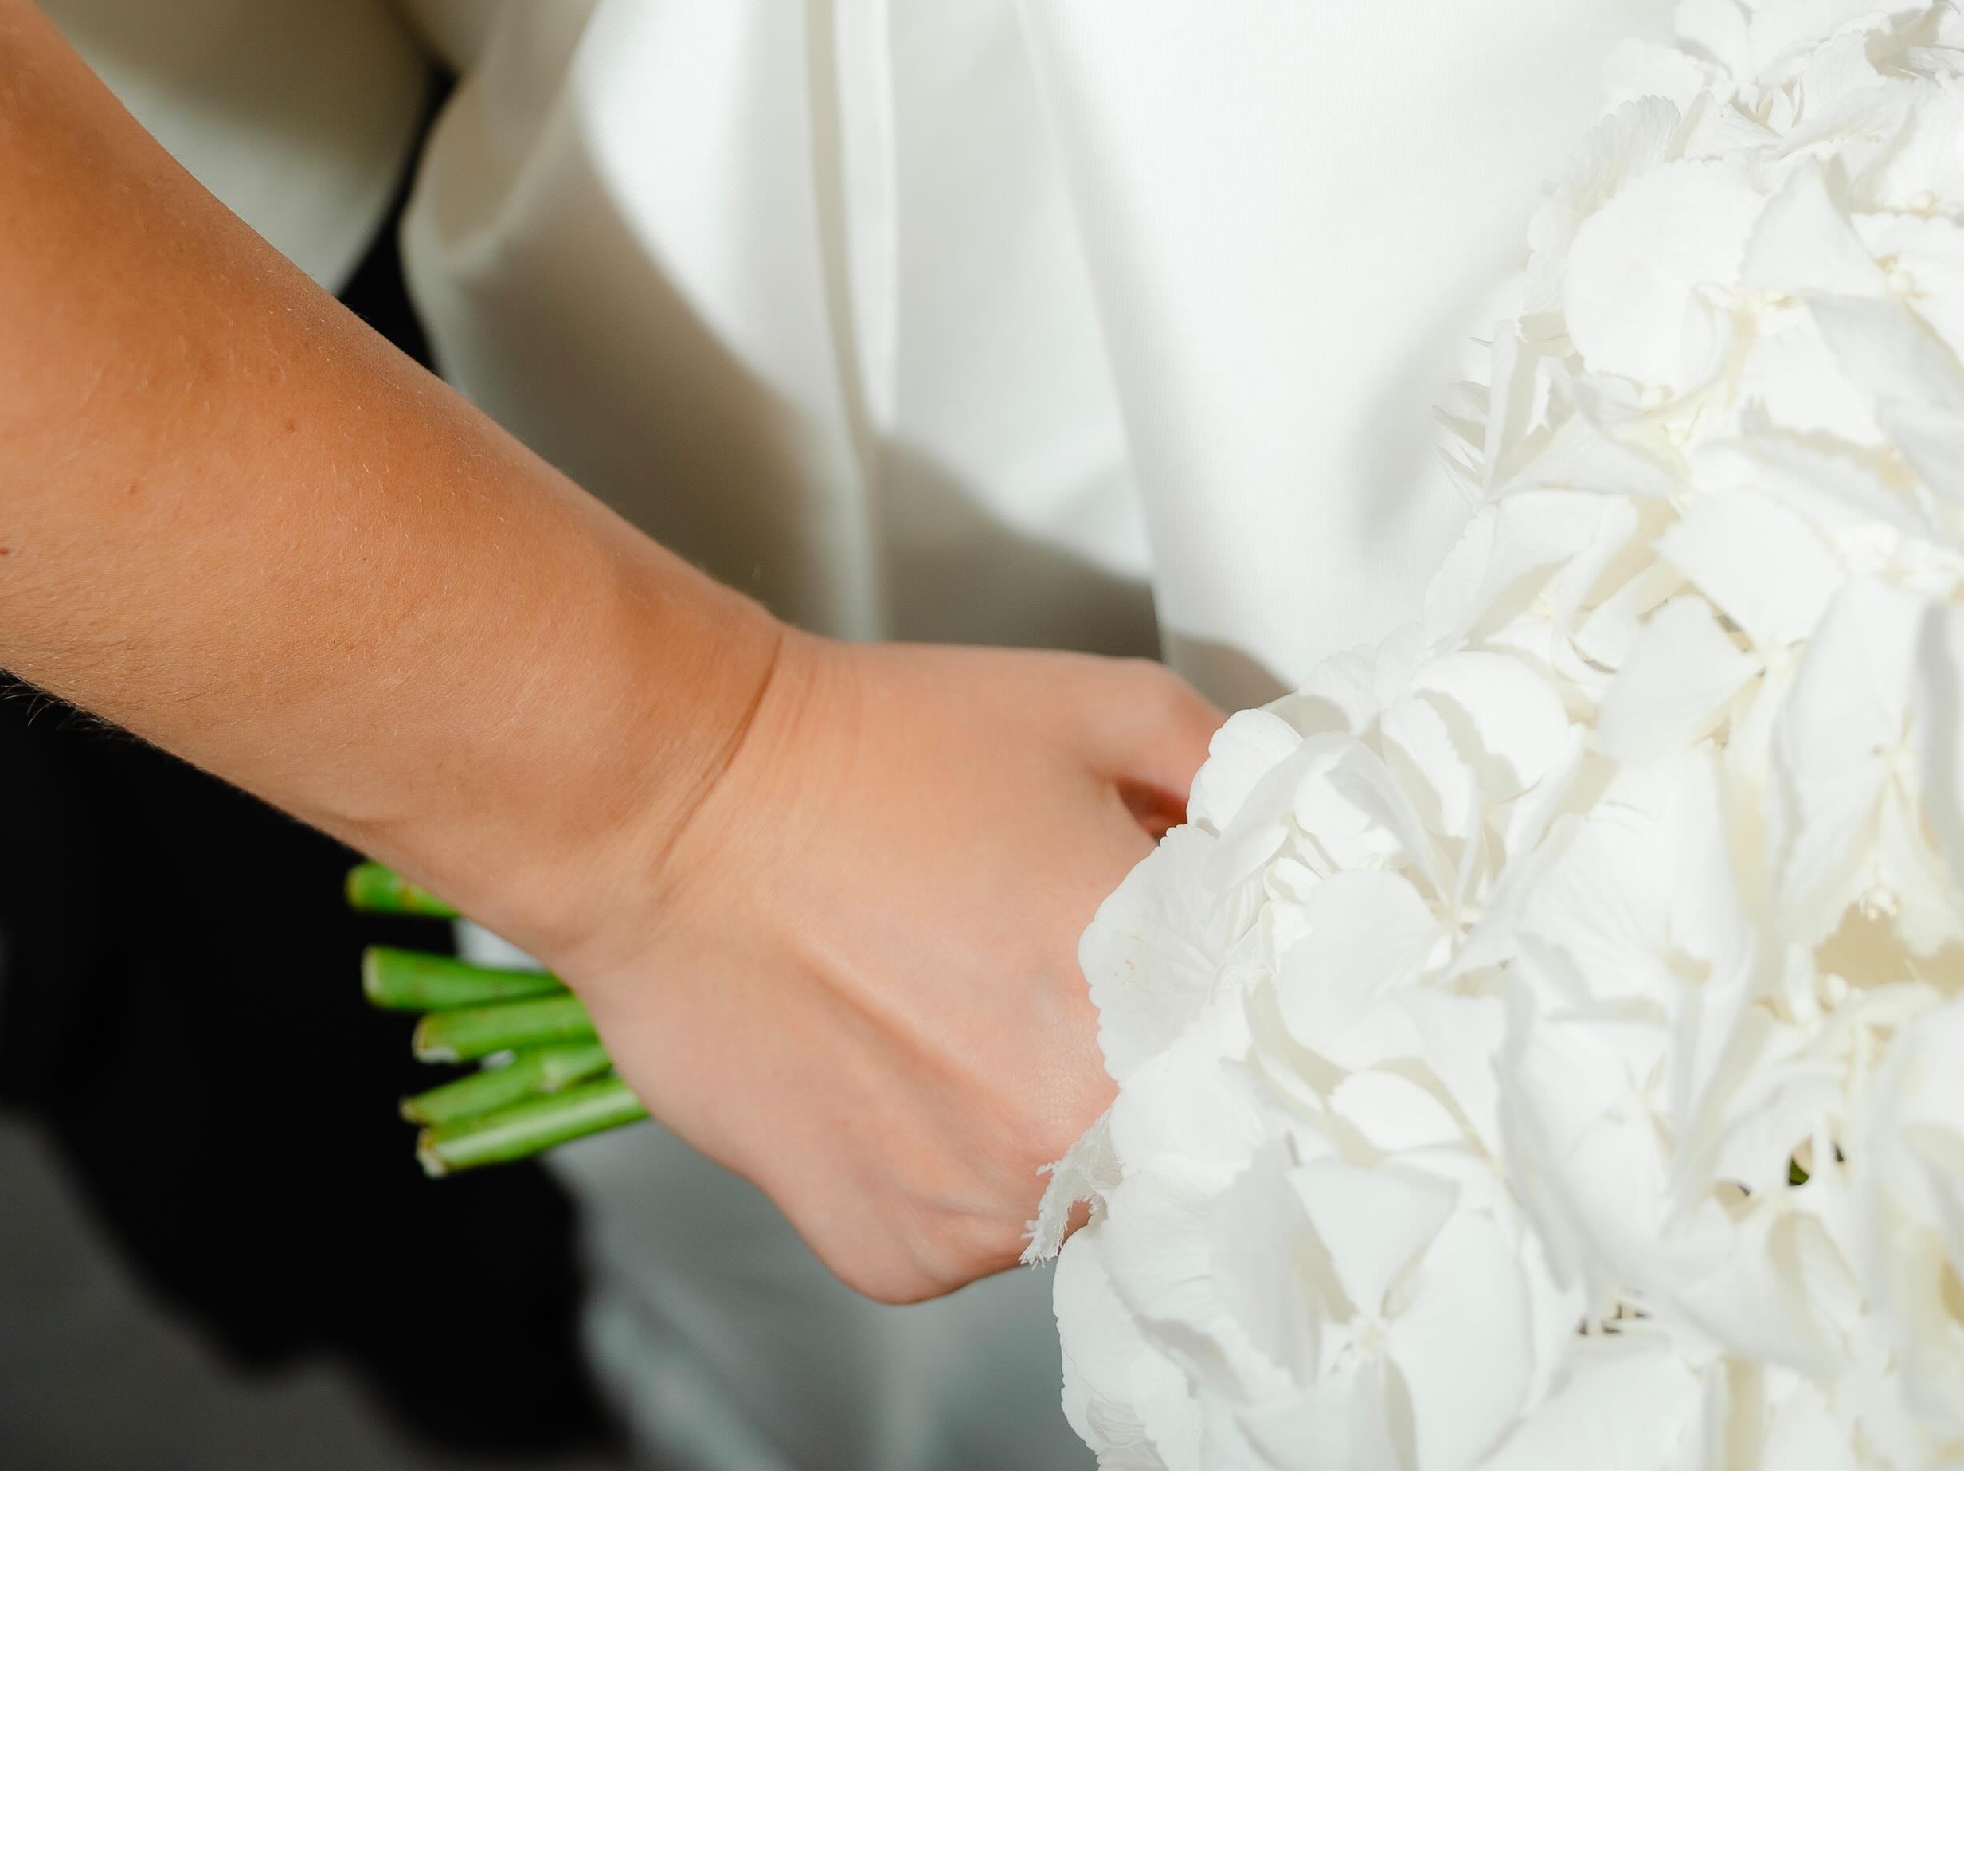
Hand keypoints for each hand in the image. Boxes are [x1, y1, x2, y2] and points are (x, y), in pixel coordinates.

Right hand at [558, 628, 1220, 1304]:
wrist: (677, 805)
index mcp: (1151, 1012)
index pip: (1273, 1075)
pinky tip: (902, 1061)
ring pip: (1077, 1195)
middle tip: (1071, 981)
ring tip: (964, 1007)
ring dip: (1050, 1122)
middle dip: (1152, 1068)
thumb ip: (1233, 783)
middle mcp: (1069, 1142)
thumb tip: (1286, 845)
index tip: (1217, 995)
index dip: (1251, 1027)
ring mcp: (977, 1215)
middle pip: (1179, 1142)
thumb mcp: (1103, 710)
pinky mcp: (889, 1253)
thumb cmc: (875, 751)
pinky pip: (973, 1230)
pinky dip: (956, 1166)